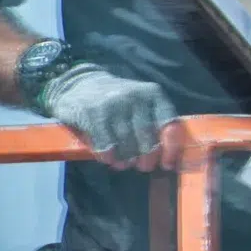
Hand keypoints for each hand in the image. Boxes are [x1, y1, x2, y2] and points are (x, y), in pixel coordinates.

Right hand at [36, 64, 176, 168]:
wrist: (79, 84)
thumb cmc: (118, 102)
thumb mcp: (140, 105)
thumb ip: (155, 125)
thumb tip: (168, 158)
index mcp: (153, 94)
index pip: (169, 124)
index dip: (171, 148)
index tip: (167, 164)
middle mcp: (135, 97)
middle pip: (147, 139)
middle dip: (147, 158)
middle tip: (143, 166)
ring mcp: (113, 104)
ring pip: (126, 145)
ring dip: (126, 160)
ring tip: (123, 163)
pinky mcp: (93, 113)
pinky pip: (106, 145)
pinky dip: (108, 156)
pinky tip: (108, 158)